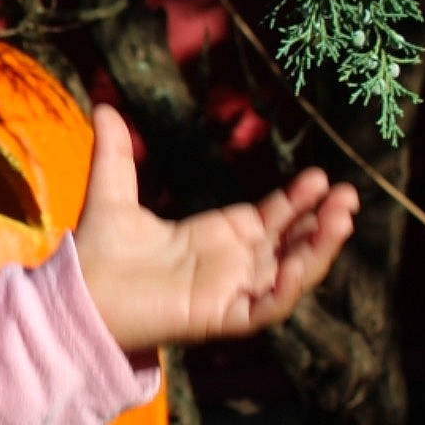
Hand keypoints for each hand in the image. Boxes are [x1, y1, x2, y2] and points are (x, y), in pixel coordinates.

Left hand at [72, 105, 358, 353]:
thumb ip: (114, 154)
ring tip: (341, 220)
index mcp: (215, 238)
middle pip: (291, 245)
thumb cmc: (98, 254)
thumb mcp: (112, 195)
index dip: (297, 200)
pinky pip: (265, 308)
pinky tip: (298, 265)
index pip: (270, 218)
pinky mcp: (219, 318)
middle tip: (347, 197)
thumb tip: (103, 107)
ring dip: (318, 251)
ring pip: (289, 275)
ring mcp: (228, 293)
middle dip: (322, 223)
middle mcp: (230, 266)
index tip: (320, 177)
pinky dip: (285, 290)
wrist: (77, 295)